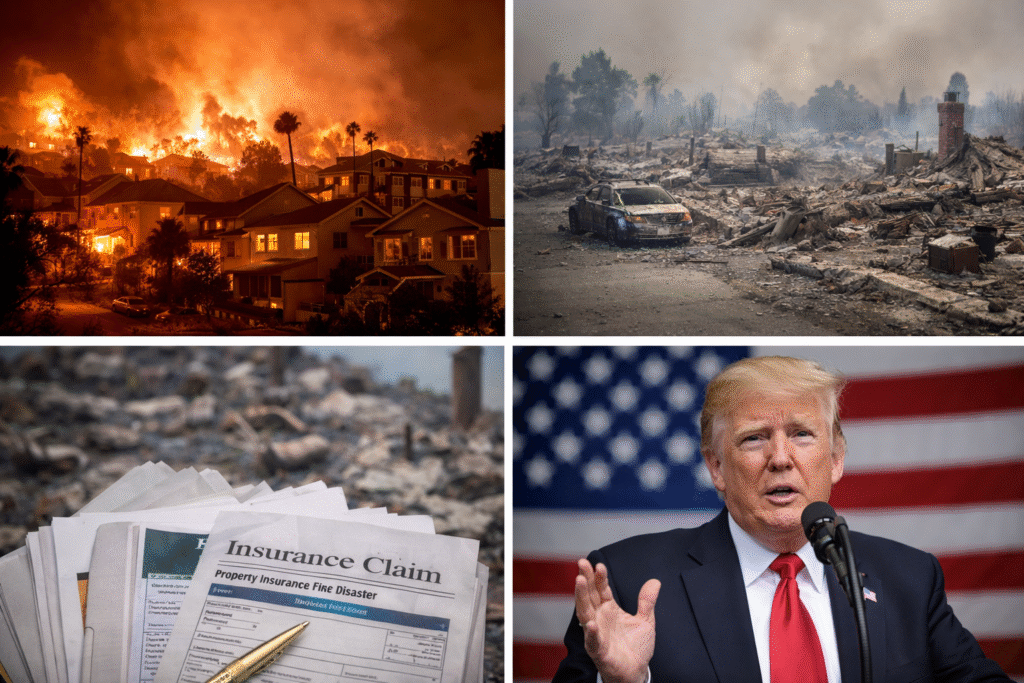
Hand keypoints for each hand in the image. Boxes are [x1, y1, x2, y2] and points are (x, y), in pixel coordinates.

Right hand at [574, 558, 660, 682]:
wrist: (636, 672)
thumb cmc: (636, 647)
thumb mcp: (645, 621)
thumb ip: (647, 602)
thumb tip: (655, 582)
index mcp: (609, 610)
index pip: (601, 589)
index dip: (600, 577)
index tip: (598, 564)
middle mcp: (600, 618)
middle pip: (590, 595)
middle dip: (586, 579)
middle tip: (582, 563)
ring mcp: (597, 633)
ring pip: (585, 612)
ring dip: (581, 597)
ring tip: (580, 581)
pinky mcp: (599, 650)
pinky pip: (593, 641)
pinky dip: (591, 633)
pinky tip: (591, 623)